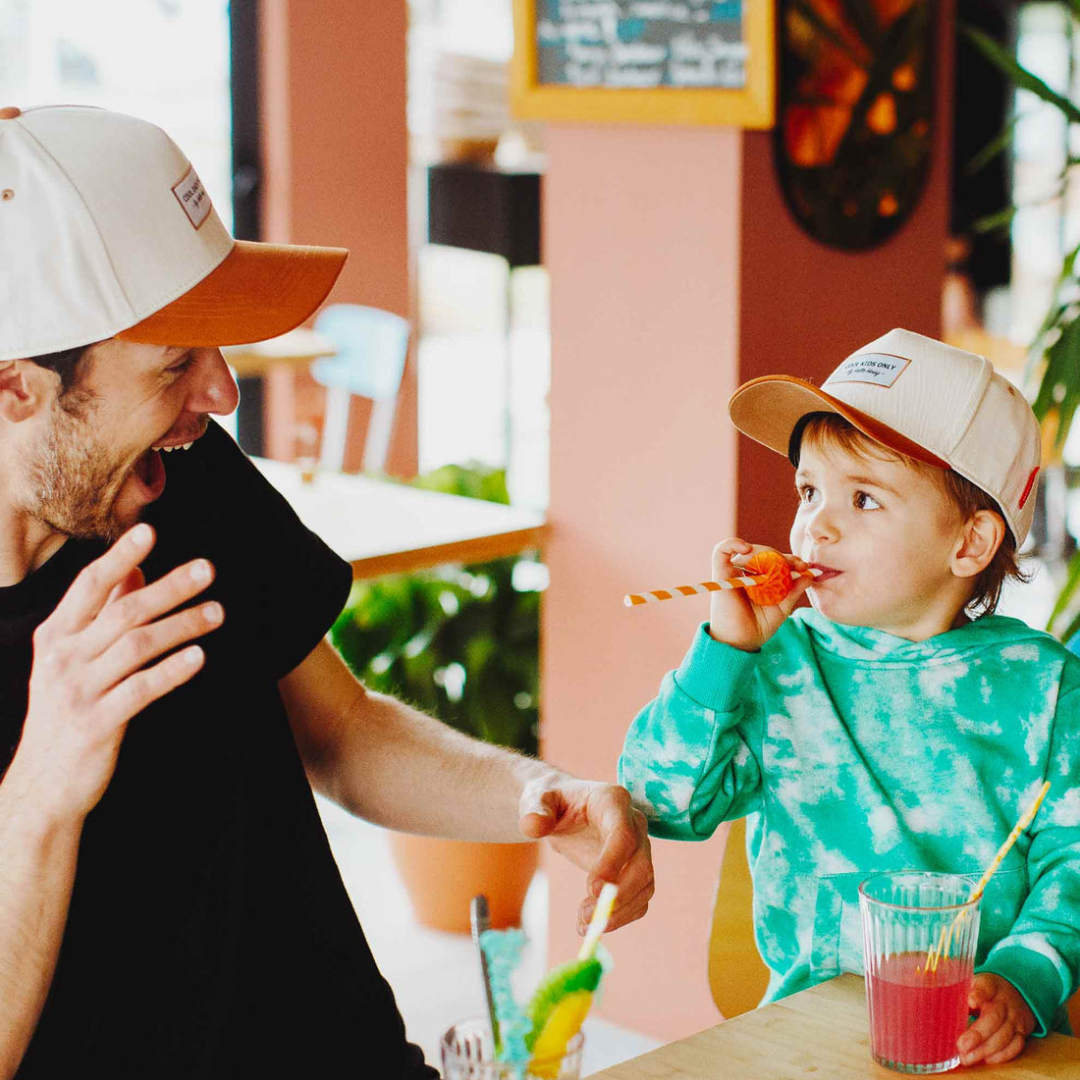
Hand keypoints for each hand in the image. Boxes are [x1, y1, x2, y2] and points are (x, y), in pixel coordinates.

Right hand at [9, 524, 222, 822]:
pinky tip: (199, 658)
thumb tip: (136, 568)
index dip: (120, 556)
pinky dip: (171, 672)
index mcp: (56, 636)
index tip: (149, 530)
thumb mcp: (74, 658)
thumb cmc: (67, 712)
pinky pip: (140, 690)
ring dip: (182, 626)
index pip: (89, 586)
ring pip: (137, 647)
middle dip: (169, 587)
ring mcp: (77, 692)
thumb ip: (104, 614)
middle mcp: (62, 659)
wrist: (42, 785)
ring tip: (218, 613)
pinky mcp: (96, 724)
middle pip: (123, 612)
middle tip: (208, 569)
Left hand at [518, 776, 652, 934]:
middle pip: (641, 865)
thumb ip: (535, 810)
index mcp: (613, 801)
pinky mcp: (634, 869)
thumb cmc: (551, 800)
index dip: (612, 863)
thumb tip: (532, 826)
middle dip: (618, 897)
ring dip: (619, 912)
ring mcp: (638, 847)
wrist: (561, 808)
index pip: (623, 834)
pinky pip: (638, 898)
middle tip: (586, 916)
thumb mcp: (537, 798)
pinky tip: (589, 924)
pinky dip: (620, 917)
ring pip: (644, 885)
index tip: (590, 889)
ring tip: (583, 923)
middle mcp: (634, 823)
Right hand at [708, 538, 811, 651]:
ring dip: (767, 552)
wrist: (742, 642)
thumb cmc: (759, 627)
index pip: (773, 560)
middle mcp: (745, 574)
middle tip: (798, 565)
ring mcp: (732, 572)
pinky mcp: (720, 573)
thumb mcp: (782, 607)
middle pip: (763, 552)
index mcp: (758, 580)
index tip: (804, 567)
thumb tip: (809, 575)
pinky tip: (747, 549)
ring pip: (749, 550)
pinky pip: (722, 550)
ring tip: (780, 564)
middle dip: (782, 555)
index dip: (789, 559)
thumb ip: (794, 591)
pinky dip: (733, 543)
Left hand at [958, 973, 1034, 1065]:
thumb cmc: (986, 991)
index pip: (986, 988)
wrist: (1017, 992)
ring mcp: (1015, 1017)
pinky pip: (1015, 1045)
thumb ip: (959, 993)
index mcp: (990, 985)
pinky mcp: (1022, 1031)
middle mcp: (1004, 1001)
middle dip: (978, 1034)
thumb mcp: (974, 985)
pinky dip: (1002, 1054)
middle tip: (961, 1046)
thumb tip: (935, 1005)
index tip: (971, 1002)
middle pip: (994, 1017)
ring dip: (986, 1049)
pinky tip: (987, 1059)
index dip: (979, 994)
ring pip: (1004, 1035)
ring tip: (967, 1058)